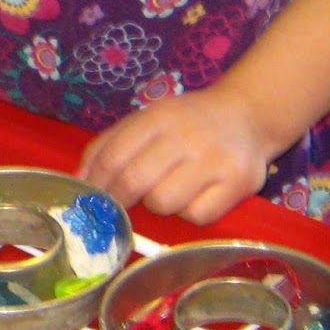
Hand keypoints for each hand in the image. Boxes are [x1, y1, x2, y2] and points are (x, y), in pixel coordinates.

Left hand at [77, 85, 270, 223]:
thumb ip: (109, 145)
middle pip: (134, 181)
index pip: (112, 157)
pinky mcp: (238, 182)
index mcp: (158, 116)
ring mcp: (214, 158)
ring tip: (169, 190)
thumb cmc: (188, 123)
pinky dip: (190, 212)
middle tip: (121, 205)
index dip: (96, 184)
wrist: (249, 115)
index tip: (93, 197)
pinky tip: (196, 196)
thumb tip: (79, 180)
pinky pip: (196, 215)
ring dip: (159, 204)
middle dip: (119, 200)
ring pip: (164, 202)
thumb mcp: (147, 120)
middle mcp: (187, 134)